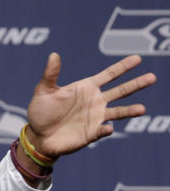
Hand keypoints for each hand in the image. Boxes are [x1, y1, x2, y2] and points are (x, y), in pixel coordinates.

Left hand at [26, 52, 155, 158]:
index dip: (122, 67)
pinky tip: (108, 127)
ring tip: (142, 109)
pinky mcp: (92, 133)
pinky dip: (106, 129)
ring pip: (119, 112)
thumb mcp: (43, 91)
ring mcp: (96, 118)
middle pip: (120, 91)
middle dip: (136, 84)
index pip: (108, 75)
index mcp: (86, 88)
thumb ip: (50, 74)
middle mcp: (95, 101)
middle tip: (152, 77)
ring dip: (130, 111)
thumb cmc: (41, 111)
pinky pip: (103, 130)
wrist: (38, 136)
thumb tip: (54, 54)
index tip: (137, 58)